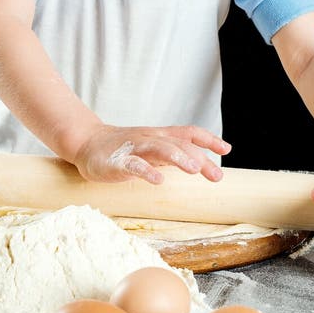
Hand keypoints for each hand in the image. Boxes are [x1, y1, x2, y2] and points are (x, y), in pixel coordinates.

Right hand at [73, 124, 231, 184]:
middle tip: (217, 175)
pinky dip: (146, 171)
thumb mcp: (152, 146)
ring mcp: (134, 149)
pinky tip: (157, 180)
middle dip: (199, 158)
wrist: (87, 142)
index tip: (226, 149)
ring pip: (159, 148)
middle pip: (178, 143)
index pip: (188, 132)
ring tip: (193, 169)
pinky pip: (134, 165)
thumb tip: (201, 162)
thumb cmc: (124, 147)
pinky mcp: (118, 162)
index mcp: (159, 135)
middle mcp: (150, 138)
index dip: (208, 139)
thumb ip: (174, 151)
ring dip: (177, 157)